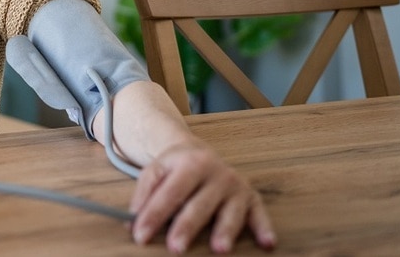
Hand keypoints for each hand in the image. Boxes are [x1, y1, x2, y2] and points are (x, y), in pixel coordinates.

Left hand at [130, 141, 275, 252]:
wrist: (198, 152)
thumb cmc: (175, 169)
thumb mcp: (155, 171)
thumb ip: (144, 194)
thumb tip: (132, 221)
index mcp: (189, 164)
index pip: (169, 193)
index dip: (154, 215)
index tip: (141, 235)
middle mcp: (216, 173)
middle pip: (199, 204)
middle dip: (187, 227)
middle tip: (176, 247)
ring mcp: (235, 186)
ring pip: (230, 211)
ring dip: (225, 231)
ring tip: (219, 249)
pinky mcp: (252, 197)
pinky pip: (260, 214)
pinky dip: (265, 228)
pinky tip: (267, 243)